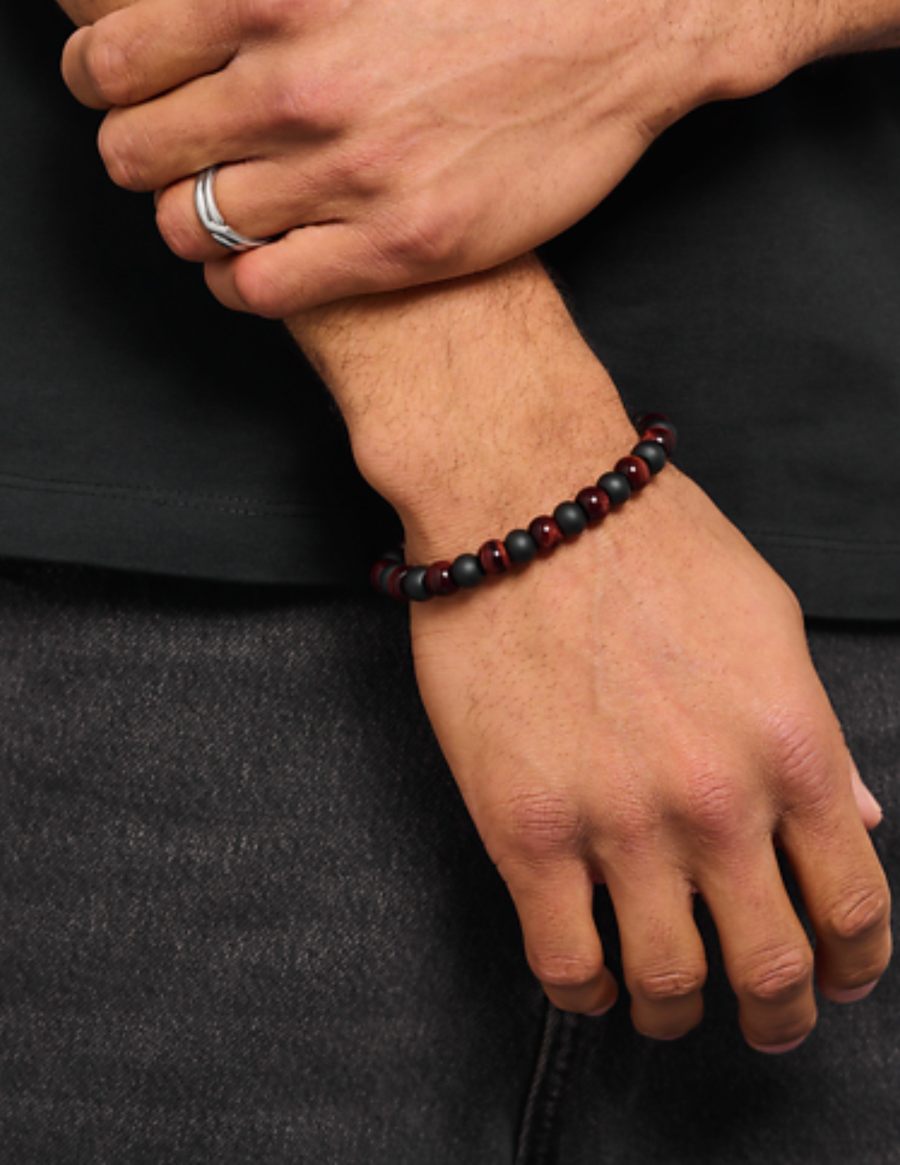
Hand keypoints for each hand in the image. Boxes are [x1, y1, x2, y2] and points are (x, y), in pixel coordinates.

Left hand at [61, 0, 817, 316]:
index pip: (116, 61)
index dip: (99, 79)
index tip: (112, 87)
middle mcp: (299, 88)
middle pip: (140, 153)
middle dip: (135, 150)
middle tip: (160, 147)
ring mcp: (354, 175)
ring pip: (195, 227)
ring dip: (187, 217)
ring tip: (210, 203)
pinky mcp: (407, 245)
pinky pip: (268, 290)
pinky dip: (240, 282)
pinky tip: (252, 262)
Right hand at [404, 462, 890, 1048]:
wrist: (523, 497)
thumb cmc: (646, 541)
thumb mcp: (768, 621)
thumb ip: (815, 734)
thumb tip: (857, 819)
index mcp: (791, 747)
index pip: (853, 906)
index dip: (854, 963)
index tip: (839, 974)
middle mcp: (716, 801)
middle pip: (772, 970)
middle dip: (780, 1016)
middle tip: (768, 1019)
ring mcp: (619, 823)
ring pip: (669, 986)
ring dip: (678, 1014)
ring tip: (669, 1005)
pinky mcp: (525, 830)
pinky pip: (566, 964)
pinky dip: (586, 995)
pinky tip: (590, 978)